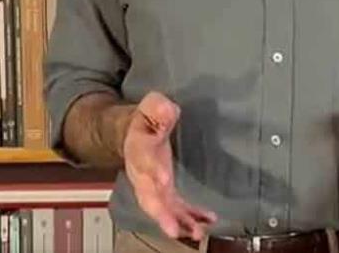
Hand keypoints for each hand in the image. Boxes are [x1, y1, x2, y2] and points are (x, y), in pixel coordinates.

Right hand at [122, 92, 217, 240]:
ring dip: (178, 222)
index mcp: (138, 148)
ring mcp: (152, 185)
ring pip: (162, 208)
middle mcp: (142, 173)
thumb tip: (168, 109)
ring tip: (197, 233)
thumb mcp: (151, 105)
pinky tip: (208, 220)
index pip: (143, 160)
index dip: (152, 170)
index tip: (164, 180)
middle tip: (174, 228)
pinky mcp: (164, 192)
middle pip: (148, 196)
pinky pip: (176, 208)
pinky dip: (191, 217)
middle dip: (161, 213)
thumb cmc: (145, 119)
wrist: (131, 133)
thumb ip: (158, 107)